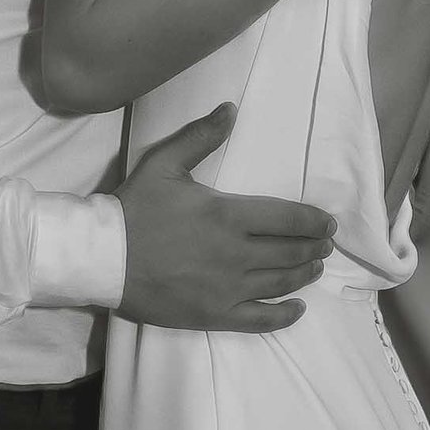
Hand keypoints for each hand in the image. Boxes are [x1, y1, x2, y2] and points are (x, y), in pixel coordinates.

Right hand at [118, 104, 333, 332]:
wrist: (103, 257)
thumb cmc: (134, 209)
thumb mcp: (164, 164)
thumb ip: (201, 137)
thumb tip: (231, 109)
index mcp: (228, 215)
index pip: (289, 218)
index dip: (314, 221)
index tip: (327, 223)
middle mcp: (236, 253)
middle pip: (291, 251)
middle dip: (314, 247)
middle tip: (326, 245)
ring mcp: (227, 288)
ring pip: (281, 283)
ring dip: (305, 274)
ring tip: (315, 268)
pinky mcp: (215, 315)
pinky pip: (260, 320)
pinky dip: (284, 315)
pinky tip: (297, 308)